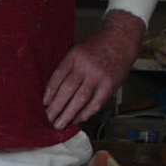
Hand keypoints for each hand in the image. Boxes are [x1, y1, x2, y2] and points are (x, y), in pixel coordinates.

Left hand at [43, 11, 145, 131]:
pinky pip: (95, 104)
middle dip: (55, 107)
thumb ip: (68, 65)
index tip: (43, 103)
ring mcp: (98, 77)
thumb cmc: (98, 45)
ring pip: (80, 100)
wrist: (122, 40)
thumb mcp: (78, 48)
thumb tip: (53, 89)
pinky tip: (77, 120)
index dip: (49, 92)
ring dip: (68, 115)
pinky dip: (85, 114)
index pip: (58, 76)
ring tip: (59, 125)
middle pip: (67, 90)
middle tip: (48, 119)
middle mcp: (86, 66)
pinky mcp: (109, 86)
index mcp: (75, 55)